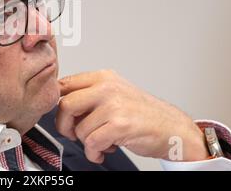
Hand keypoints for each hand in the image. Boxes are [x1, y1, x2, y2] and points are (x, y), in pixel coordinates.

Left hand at [56, 70, 208, 162]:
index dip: (57, 103)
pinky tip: (104, 151)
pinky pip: (92, 143)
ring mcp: (114, 105)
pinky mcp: (120, 125)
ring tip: (101, 142)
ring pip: (79, 129)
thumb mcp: (115, 93)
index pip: (64, 84)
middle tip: (74, 133)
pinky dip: (94, 153)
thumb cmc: (142, 113)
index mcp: (103, 77)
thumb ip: (89, 94)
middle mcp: (107, 87)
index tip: (63, 116)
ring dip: (86, 143)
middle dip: (64, 125)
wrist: (172, 127)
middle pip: (64, 105)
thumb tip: (60, 104)